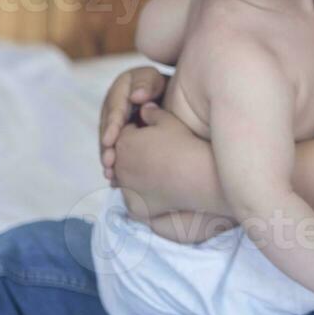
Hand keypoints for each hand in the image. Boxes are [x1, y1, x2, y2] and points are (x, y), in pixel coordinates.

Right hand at [99, 66, 166, 182]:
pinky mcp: (122, 134)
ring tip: (110, 174)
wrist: (175, 94)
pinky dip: (116, 163)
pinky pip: (117, 148)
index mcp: (121, 89)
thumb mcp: (156, 80)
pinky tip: (115, 178)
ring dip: (109, 157)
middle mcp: (114, 105)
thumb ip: (147, 84)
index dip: (112, 125)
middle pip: (107, 128)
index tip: (109, 141)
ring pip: (109, 141)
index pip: (114, 109)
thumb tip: (136, 97)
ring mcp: (116, 121)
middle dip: (107, 146)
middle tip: (108, 162)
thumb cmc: (166, 86)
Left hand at [112, 103, 198, 217]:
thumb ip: (152, 112)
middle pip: (121, 159)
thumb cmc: (183, 144)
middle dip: (132, 156)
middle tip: (154, 157)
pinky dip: (140, 197)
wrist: (196, 175)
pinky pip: (133, 200)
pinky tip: (155, 191)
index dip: (138, 134)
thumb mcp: (168, 121)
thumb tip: (144, 107)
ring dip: (133, 177)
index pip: (124, 136)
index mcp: (123, 142)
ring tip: (155, 174)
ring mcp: (125, 189)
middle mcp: (118, 166)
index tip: (152, 138)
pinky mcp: (134, 207)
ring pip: (124, 181)